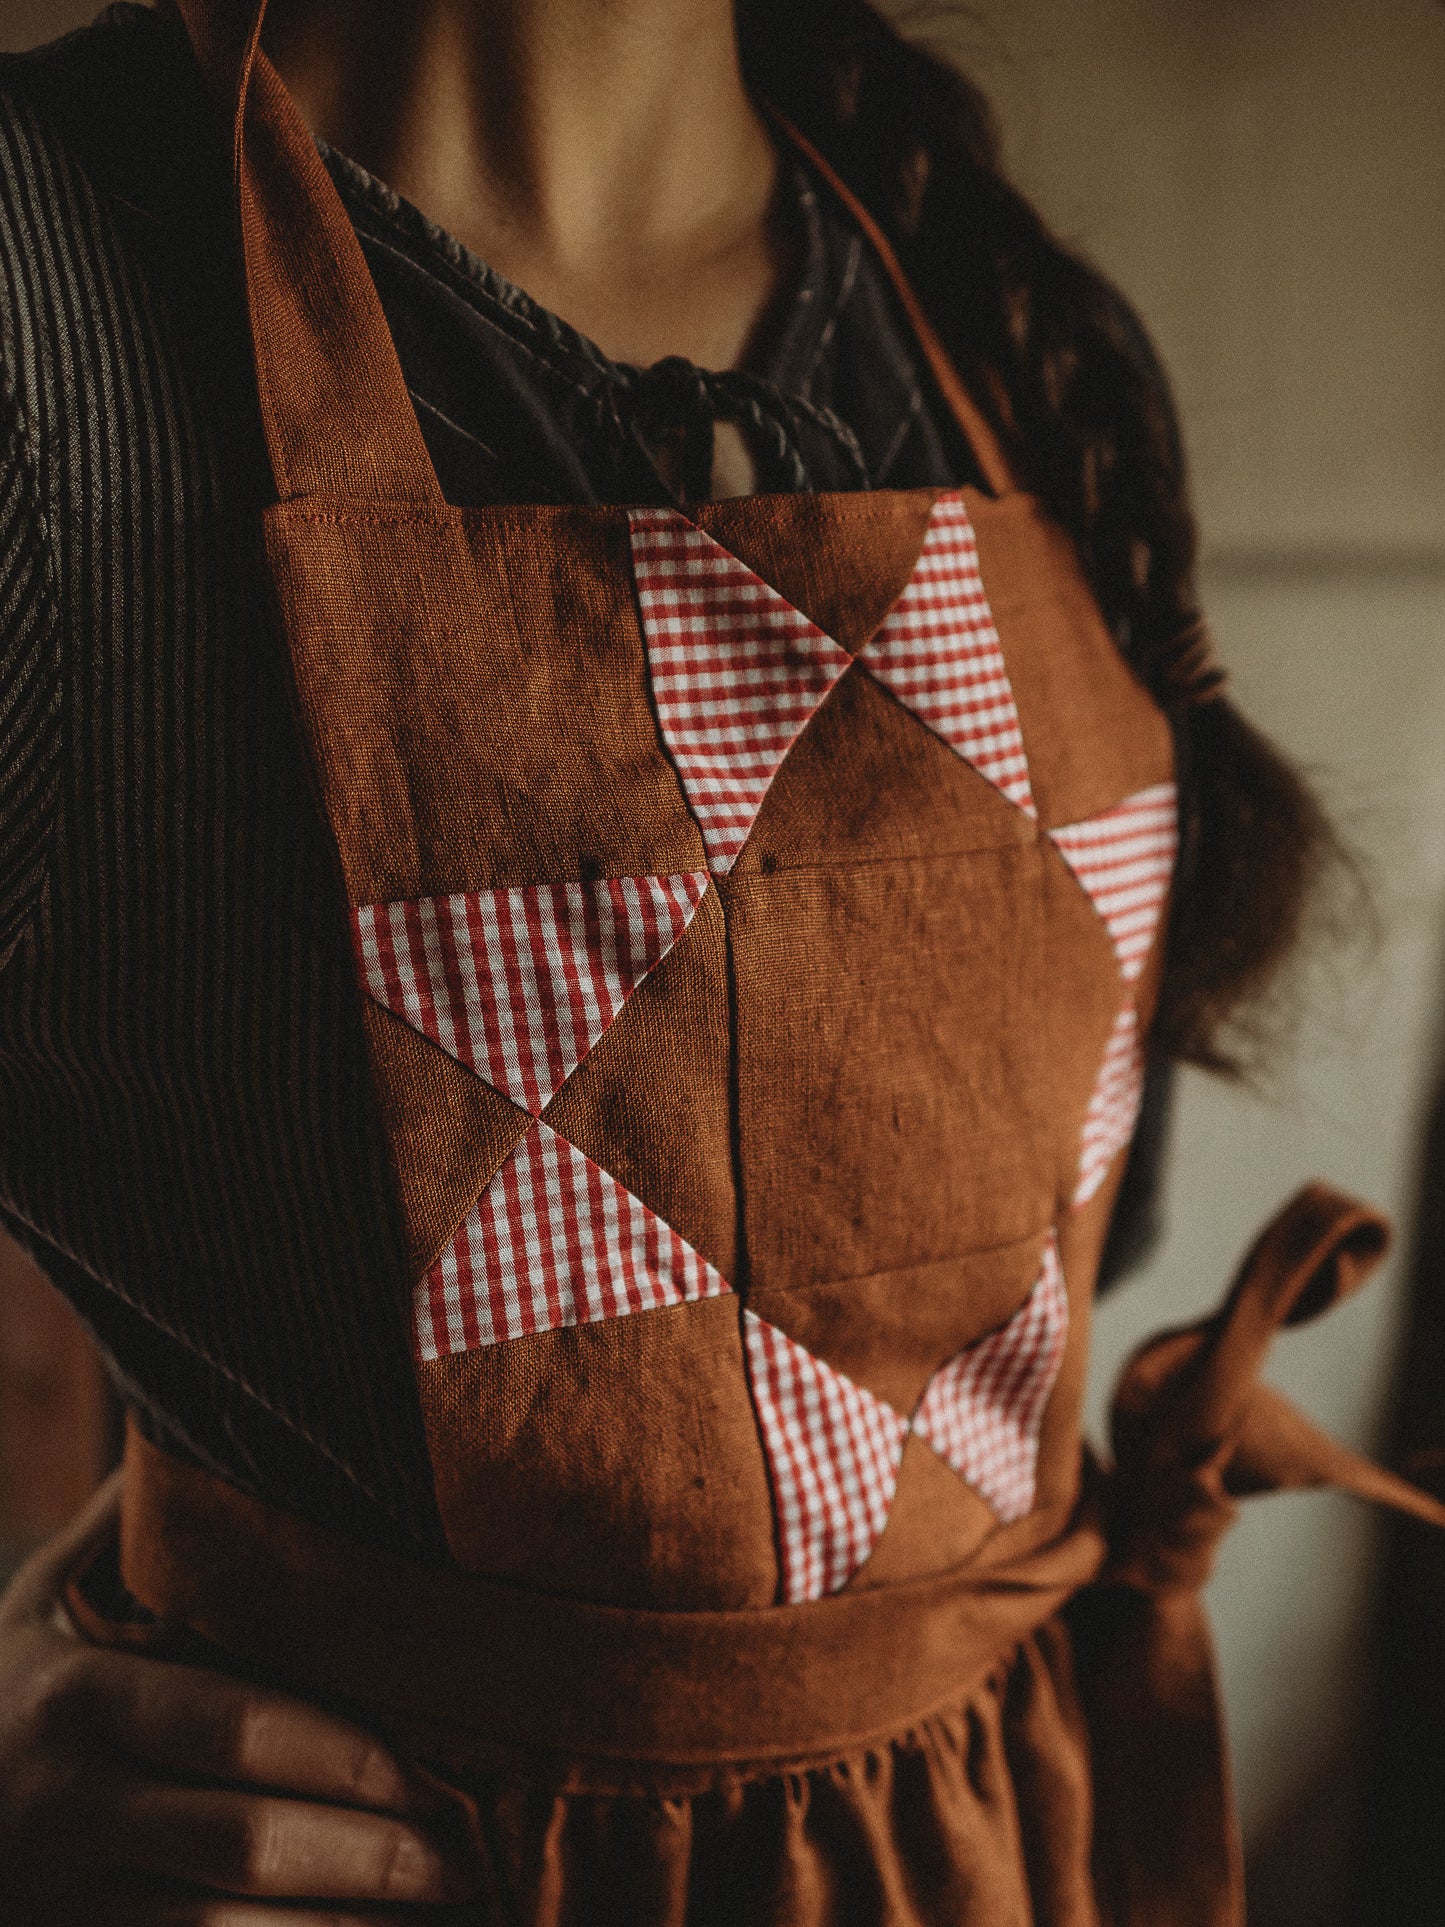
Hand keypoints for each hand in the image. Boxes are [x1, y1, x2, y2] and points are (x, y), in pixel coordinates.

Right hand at [0, 1474, 474, 1922]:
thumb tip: (202, 1416)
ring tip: (440, 1906)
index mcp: (79, 1702)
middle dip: (368, 1853)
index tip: (426, 1765)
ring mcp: (61, 1903)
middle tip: (465, 1851)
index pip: (231, 1725)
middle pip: (243, 1842)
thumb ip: (124, 1535)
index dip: (338, 1751)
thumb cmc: (5, 1706)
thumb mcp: (37, 1613)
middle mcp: (68, 1807)